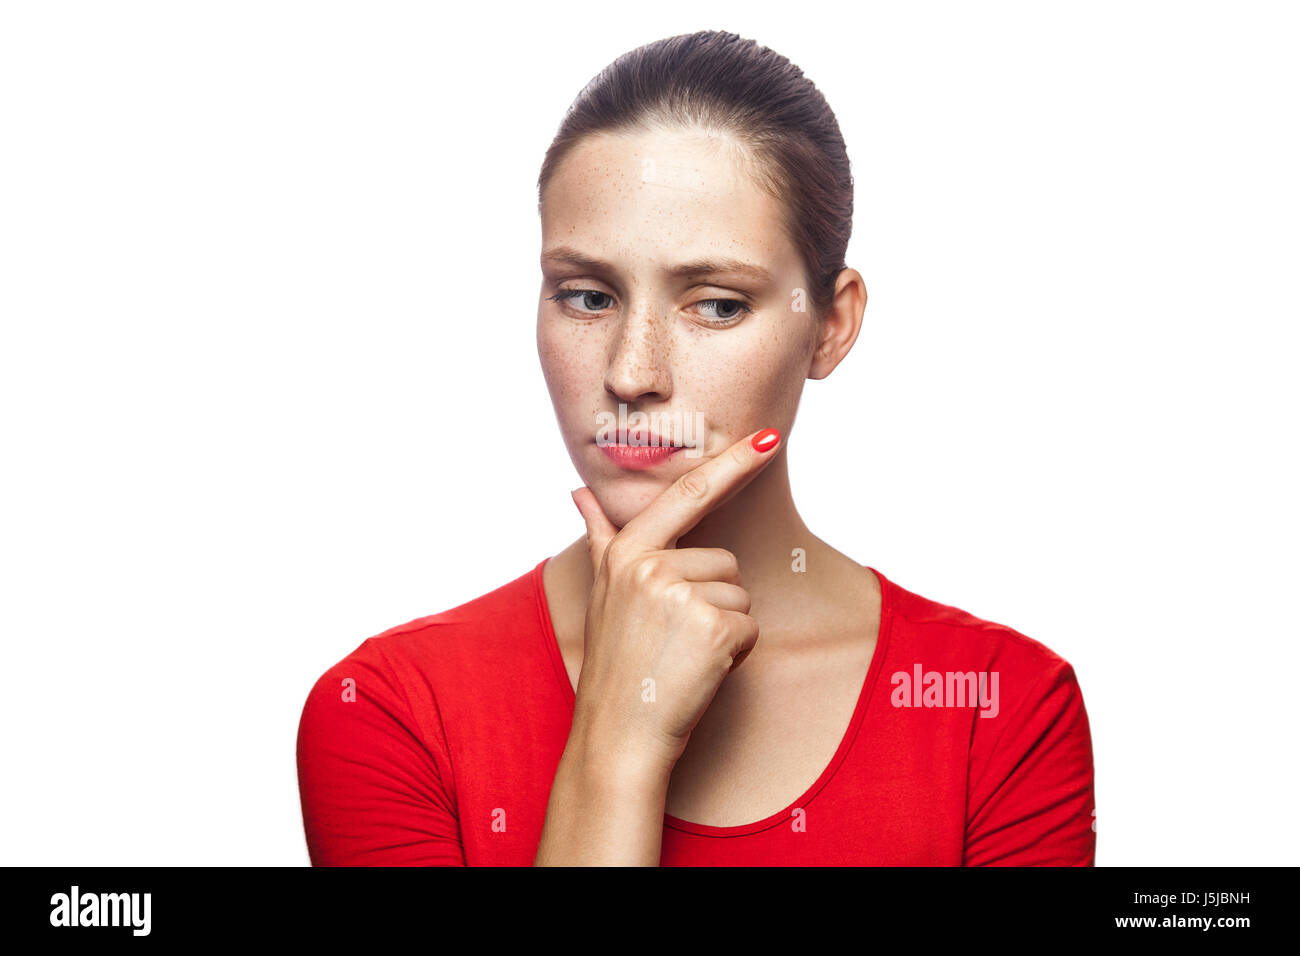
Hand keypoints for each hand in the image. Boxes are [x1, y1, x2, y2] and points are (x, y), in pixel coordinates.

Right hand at [569, 427, 781, 776]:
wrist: (617, 736)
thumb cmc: (616, 666)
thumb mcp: (604, 594)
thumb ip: (600, 537)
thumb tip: (579, 492)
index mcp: (627, 551)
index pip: (689, 493)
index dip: (734, 462)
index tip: (770, 438)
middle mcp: (649, 565)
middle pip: (724, 562)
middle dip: (713, 601)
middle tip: (674, 639)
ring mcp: (679, 594)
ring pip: (740, 595)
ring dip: (724, 628)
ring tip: (682, 655)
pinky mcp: (711, 627)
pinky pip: (750, 627)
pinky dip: (735, 653)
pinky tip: (700, 669)